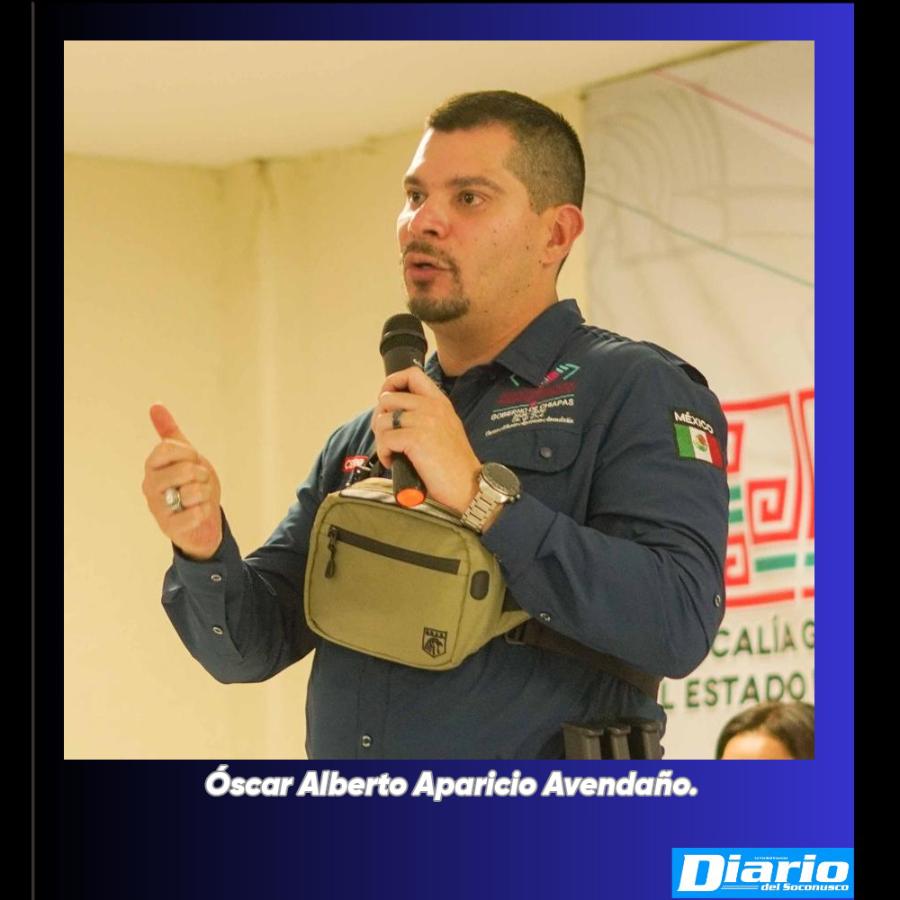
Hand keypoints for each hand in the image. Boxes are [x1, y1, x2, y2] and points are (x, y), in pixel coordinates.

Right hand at [142, 404, 222, 559]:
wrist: (201, 520)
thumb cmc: (192, 485)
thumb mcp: (186, 455)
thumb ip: (170, 432)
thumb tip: (155, 405)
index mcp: (153, 466)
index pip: (168, 448)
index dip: (189, 453)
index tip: (193, 460)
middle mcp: (150, 485)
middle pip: (184, 469)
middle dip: (202, 475)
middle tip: (198, 483)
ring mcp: (158, 507)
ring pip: (193, 491)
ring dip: (205, 494)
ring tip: (198, 499)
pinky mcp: (169, 527)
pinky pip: (195, 514)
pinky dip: (204, 512)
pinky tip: (199, 513)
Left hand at [371, 366, 481, 514]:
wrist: (469, 486)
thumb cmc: (455, 465)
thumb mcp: (445, 429)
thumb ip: (425, 416)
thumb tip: (394, 415)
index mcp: (440, 402)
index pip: (412, 374)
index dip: (392, 383)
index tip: (387, 401)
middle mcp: (433, 407)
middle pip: (388, 398)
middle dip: (380, 418)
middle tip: (386, 436)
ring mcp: (425, 421)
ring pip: (382, 420)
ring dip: (380, 438)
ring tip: (391, 452)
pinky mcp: (416, 439)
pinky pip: (385, 439)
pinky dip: (384, 453)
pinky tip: (394, 462)